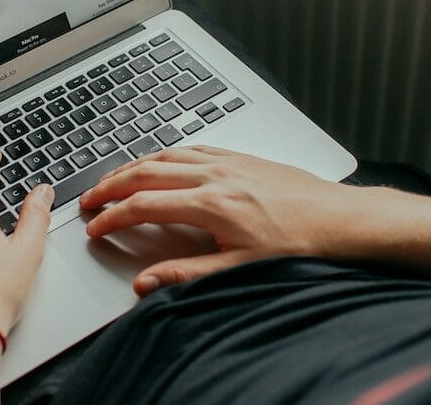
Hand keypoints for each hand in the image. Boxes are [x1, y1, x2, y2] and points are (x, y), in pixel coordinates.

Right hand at [79, 145, 359, 295]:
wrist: (341, 221)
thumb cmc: (299, 245)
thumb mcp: (239, 269)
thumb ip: (187, 273)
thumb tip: (146, 281)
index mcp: (210, 204)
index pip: (144, 206)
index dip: (112, 217)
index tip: (94, 227)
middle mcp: (215, 175)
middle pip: (147, 171)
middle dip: (111, 185)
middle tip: (89, 199)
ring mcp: (229, 162)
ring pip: (167, 154)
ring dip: (134, 164)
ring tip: (115, 178)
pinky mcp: (243, 158)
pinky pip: (193, 148)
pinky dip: (166, 153)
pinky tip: (163, 160)